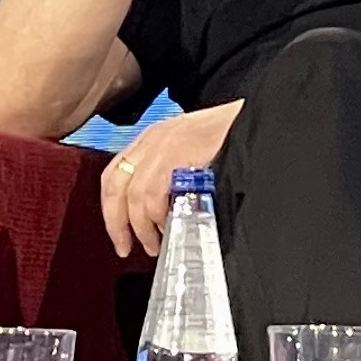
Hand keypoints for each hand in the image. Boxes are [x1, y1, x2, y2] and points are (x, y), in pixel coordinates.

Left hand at [102, 100, 239, 258]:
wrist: (249, 114)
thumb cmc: (225, 133)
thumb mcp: (187, 146)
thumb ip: (170, 172)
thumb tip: (161, 210)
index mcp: (150, 139)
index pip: (113, 176)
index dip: (110, 210)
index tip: (118, 235)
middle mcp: (150, 141)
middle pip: (116, 187)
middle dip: (117, 223)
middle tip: (125, 247)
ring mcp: (163, 146)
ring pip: (134, 194)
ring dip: (141, 226)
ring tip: (154, 244)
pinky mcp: (178, 154)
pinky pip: (155, 191)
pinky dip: (158, 214)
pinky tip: (170, 225)